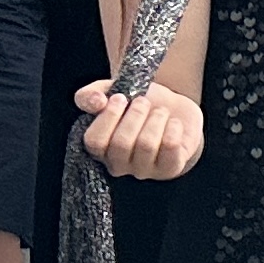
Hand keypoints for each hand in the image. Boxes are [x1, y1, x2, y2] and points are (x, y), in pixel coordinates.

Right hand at [77, 77, 204, 179]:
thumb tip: (95, 102)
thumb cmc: (136, 103)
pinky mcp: (169, 169)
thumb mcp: (109, 92)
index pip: (94, 142)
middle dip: (135, 114)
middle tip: (143, 101)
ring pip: (146, 145)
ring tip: (160, 112)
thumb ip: (89, 95)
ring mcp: (144, 170)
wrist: (173, 108)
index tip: (120, 97)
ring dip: (156, 119)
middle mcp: (118, 165)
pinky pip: (170, 147)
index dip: (108, 117)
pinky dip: (174, 127)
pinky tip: (173, 123)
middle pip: (122, 144)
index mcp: (99, 149)